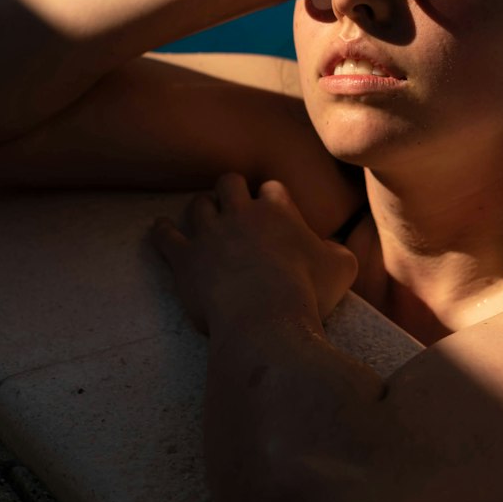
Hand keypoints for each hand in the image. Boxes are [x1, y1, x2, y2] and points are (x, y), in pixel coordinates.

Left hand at [151, 174, 358, 333]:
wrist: (266, 318)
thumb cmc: (308, 292)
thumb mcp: (342, 267)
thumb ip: (337, 250)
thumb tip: (330, 248)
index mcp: (277, 210)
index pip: (272, 188)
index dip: (271, 198)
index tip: (272, 210)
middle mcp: (239, 213)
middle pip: (229, 183)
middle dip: (231, 190)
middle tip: (234, 204)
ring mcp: (208, 233)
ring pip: (198, 205)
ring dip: (202, 210)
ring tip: (204, 216)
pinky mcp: (184, 257)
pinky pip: (165, 236)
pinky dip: (162, 231)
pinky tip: (160, 228)